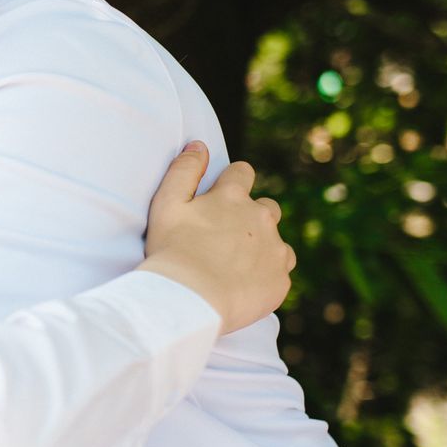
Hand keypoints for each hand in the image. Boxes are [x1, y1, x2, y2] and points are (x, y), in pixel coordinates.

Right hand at [138, 142, 295, 333]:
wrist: (188, 300)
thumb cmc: (171, 251)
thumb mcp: (166, 203)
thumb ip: (184, 170)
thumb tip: (199, 145)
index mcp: (233, 196)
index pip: (242, 172)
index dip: (231, 182)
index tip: (221, 196)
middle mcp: (261, 218)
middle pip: (267, 207)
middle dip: (252, 216)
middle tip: (226, 238)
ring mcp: (275, 250)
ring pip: (277, 242)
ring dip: (262, 248)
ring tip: (235, 267)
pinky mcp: (280, 281)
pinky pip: (279, 274)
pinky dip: (265, 277)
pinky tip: (242, 287)